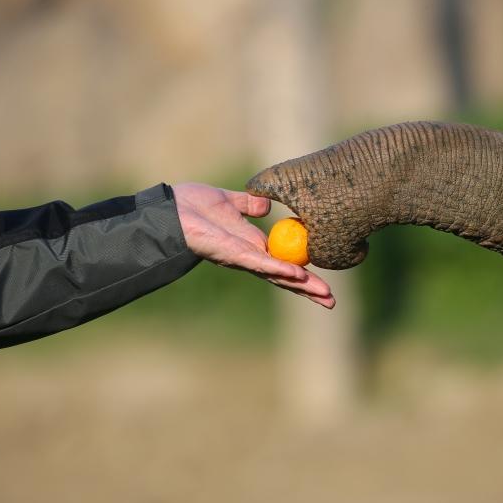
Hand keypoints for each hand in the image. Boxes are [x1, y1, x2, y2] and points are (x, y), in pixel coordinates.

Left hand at [172, 183, 334, 307]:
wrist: (171, 209)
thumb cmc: (193, 206)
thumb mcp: (229, 200)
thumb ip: (248, 204)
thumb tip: (267, 206)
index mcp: (250, 246)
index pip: (283, 265)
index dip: (303, 276)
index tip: (324, 284)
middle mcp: (249, 258)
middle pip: (284, 278)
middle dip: (308, 290)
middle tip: (331, 302)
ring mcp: (242, 258)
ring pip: (277, 275)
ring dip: (301, 285)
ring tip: (323, 294)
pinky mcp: (233, 254)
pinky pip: (261, 263)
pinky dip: (280, 269)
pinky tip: (298, 275)